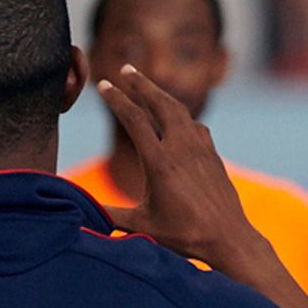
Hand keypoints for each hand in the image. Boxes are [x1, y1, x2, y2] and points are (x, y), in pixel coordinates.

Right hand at [92, 67, 262, 270]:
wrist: (228, 238)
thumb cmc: (185, 235)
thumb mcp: (143, 226)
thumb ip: (109, 214)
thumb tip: (79, 208)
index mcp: (160, 163)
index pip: (134, 119)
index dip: (116, 99)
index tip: (102, 85)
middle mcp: (181, 149)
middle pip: (159, 103)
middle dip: (140, 83)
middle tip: (125, 69)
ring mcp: (200, 149)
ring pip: (179, 110)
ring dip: (160, 94)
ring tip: (146, 85)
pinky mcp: (212, 154)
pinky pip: (194, 125)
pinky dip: (181, 115)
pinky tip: (175, 118)